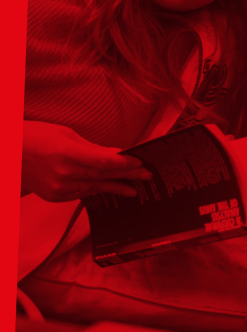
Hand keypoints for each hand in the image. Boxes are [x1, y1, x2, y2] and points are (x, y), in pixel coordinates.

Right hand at [22, 121, 152, 202]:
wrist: (8, 153)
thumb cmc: (36, 136)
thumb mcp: (66, 134)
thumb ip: (93, 147)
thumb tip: (116, 153)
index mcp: (66, 153)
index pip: (102, 161)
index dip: (124, 164)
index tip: (140, 163)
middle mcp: (62, 174)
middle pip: (102, 175)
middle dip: (127, 176)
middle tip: (146, 176)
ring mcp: (57, 188)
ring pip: (93, 187)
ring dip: (115, 187)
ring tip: (134, 188)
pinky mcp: (54, 196)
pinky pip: (81, 193)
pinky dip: (96, 190)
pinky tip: (110, 189)